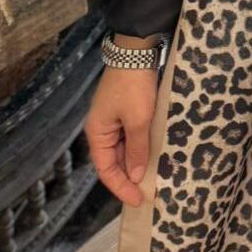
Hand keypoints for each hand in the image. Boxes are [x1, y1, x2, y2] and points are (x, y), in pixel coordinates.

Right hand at [84, 52, 159, 208]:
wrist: (136, 50)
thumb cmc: (134, 86)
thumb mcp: (138, 120)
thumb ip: (137, 149)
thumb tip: (135, 176)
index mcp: (98, 133)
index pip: (106, 170)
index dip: (121, 188)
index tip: (138, 201)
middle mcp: (102, 129)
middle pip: (113, 162)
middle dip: (129, 178)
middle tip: (148, 194)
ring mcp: (113, 120)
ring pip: (123, 150)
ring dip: (136, 164)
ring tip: (153, 179)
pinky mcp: (125, 111)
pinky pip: (130, 137)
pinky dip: (140, 149)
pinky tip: (153, 156)